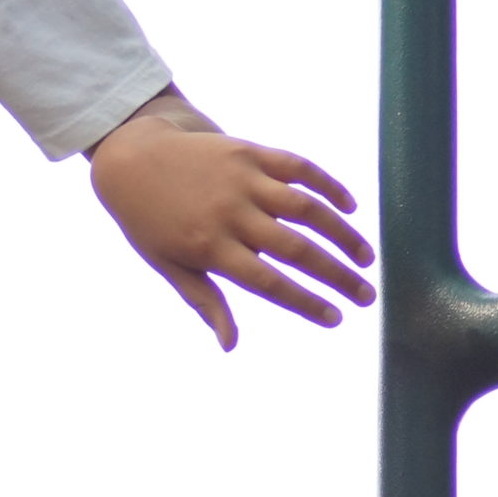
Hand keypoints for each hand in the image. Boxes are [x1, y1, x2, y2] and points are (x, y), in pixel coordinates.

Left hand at [88, 99, 375, 350]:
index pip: (269, 283)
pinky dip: (328, 185)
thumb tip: (230, 345)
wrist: (130, 156)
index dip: (306, 303)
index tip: (335, 319)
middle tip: (366, 296)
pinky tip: (350, 206)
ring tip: (366, 258)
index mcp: (209, 247)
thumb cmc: (148, 219)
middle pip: (296, 250)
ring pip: (307, 208)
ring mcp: (242, 179)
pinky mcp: (248, 151)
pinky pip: (298, 167)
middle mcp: (230, 213)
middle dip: (338, 276)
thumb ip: (203, 301)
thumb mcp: (167, 264)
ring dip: (343, 234)